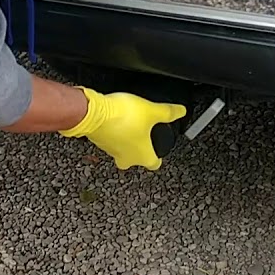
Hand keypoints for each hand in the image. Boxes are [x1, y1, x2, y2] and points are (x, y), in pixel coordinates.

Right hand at [59, 87, 185, 170]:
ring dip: (126, 139)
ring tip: (131, 123)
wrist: (94, 113)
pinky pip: (110, 140)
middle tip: (144, 136)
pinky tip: (116, 120)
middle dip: (140, 149)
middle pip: (136, 159)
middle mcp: (126, 158)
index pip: (155, 164)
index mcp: (142, 156)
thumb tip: (180, 111)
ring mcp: (111, 151)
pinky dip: (114, 132)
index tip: (160, 150)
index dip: (159, 156)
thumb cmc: (122, 117)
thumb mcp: (152, 111)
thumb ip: (169, 112)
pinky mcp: (99, 141)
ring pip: (122, 150)